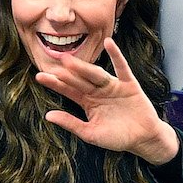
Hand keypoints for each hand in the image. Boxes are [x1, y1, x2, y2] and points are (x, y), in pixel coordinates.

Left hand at [36, 39, 179, 165]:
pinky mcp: (129, 84)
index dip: (55, 84)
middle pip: (80, 80)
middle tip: (54, 62)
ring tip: (70, 59)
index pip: (69, 91)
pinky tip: (109, 43)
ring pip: (96, 74)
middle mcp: (98, 92)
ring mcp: (113, 86)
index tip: (39, 77)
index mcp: (88, 103)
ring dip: (84, 67)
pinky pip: (122, 68)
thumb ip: (71, 124)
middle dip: (67, 73)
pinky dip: (116, 55)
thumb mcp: (91, 134)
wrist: (143, 139)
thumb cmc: (117, 138)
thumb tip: (48, 116)